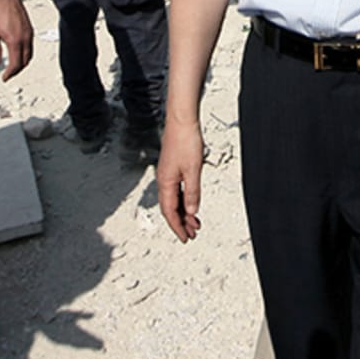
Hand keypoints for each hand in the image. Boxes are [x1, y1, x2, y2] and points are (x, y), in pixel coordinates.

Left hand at [0, 0, 33, 79]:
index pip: (16, 64)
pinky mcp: (30, 31)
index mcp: (15, 42)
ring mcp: (29, 35)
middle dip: (17, 71)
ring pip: (29, 55)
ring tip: (13, 66)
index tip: (5, 77)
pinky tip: (18, 53)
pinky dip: (25, 55)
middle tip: (9, 74)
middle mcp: (25, 39)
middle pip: (24, 62)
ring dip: (22, 63)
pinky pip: (30, 48)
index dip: (10, 74)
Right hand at [156, 118, 204, 242]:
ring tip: (195, 222)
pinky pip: (177, 190)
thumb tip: (191, 211)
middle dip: (181, 223)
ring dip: (184, 212)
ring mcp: (168, 174)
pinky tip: (191, 203)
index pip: (170, 212)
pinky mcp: (173, 168)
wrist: (182, 121)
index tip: (185, 238)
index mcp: (166, 182)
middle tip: (192, 234)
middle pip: (170, 208)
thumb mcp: (193, 170)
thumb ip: (193, 192)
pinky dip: (184, 200)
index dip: (178, 227)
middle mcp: (164, 180)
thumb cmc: (185, 141)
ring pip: (174, 200)